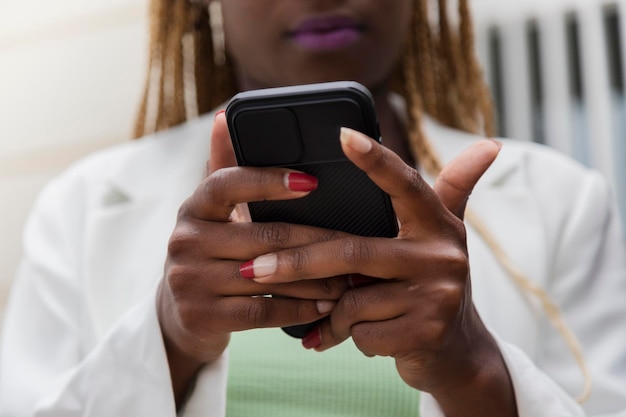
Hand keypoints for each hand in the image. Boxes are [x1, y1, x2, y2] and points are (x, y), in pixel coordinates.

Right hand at [157, 112, 349, 405]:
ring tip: (351, 277)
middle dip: (316, 241)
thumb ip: (225, 168)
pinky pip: (263, 313)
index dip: (268, 181)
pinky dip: (300, 310)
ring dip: (316, 280)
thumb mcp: (212, 213)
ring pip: (268, 278)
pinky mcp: (200, 316)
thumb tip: (227, 115)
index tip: (312, 182)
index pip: (227, 184)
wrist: (181, 313)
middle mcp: (184, 241)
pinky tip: (326, 305)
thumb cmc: (211, 252)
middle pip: (262, 237)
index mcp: (193, 207)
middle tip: (355, 243)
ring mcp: (189, 281)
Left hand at [242, 128, 516, 415]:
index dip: (375, 160)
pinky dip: (343, 337)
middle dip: (297, 262)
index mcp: (437, 223)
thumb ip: (453, 190)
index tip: (343, 135)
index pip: (404, 184)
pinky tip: (351, 337)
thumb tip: (490, 145)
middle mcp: (441, 255)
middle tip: (253, 266)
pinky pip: (360, 333)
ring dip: (329, 311)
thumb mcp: (442, 235)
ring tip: (325, 315)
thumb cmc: (430, 283)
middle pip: (352, 251)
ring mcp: (437, 296)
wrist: (455, 351)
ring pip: (352, 299)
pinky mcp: (425, 333)